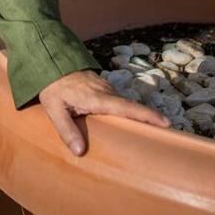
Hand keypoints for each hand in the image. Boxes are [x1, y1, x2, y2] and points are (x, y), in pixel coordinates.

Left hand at [39, 70, 170, 155]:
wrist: (49, 62)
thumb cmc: (51, 87)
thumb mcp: (54, 109)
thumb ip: (66, 130)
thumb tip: (80, 152)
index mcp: (97, 98)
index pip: (126, 107)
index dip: (146, 115)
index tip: (165, 122)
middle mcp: (105, 91)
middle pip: (130, 106)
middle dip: (148, 118)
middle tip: (165, 132)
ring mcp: (105, 86)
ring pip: (124, 103)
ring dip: (135, 114)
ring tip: (150, 130)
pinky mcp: (103, 85)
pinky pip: (117, 100)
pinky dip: (124, 109)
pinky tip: (125, 120)